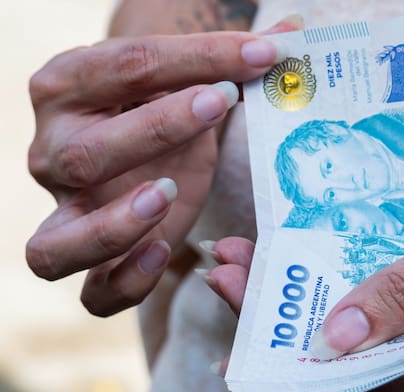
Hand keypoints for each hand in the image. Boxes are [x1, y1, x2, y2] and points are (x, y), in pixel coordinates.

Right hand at [26, 20, 297, 315]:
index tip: (262, 55)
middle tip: (218, 104)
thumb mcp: (191, 80)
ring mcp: (65, 213)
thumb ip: (232, 60)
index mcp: (69, 85)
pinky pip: (91, 293)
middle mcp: (52, 151)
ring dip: (115, 228)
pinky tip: (167, 253)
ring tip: (168, 195)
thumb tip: (298, 34)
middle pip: (87, 154)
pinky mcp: (93, 259)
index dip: (198, 59)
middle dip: (156, 130)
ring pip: (58, 242)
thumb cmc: (166, 111)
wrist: (144, 148)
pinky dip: (124, 283)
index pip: (127, 67)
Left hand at [204, 132, 403, 391]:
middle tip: (230, 273)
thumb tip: (334, 339)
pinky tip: (315, 272)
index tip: (237, 298)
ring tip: (255, 267)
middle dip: (293, 322)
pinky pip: (402, 329)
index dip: (296, 342)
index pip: (370, 370)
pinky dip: (355, 304)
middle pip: (366, 363)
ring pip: (378, 347)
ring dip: (317, 310)